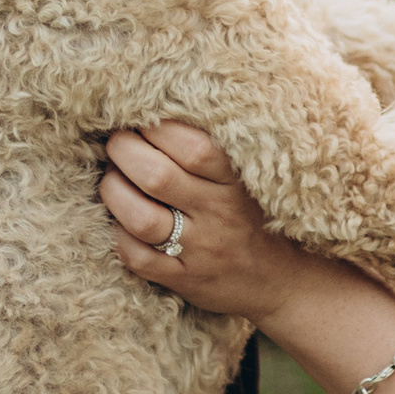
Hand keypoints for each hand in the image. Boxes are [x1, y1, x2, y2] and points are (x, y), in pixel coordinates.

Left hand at [98, 120, 331, 320]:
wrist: (281, 279)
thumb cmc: (252, 214)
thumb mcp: (244, 177)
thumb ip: (208, 148)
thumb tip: (152, 114)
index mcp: (235, 181)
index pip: (192, 146)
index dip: (156, 127)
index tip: (140, 119)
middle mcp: (219, 214)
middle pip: (157, 177)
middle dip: (124, 151)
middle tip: (116, 143)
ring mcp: (200, 250)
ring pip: (141, 219)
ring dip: (114, 192)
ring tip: (113, 179)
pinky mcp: (183, 279)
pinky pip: (136, 257)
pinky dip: (119, 234)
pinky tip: (122, 220)